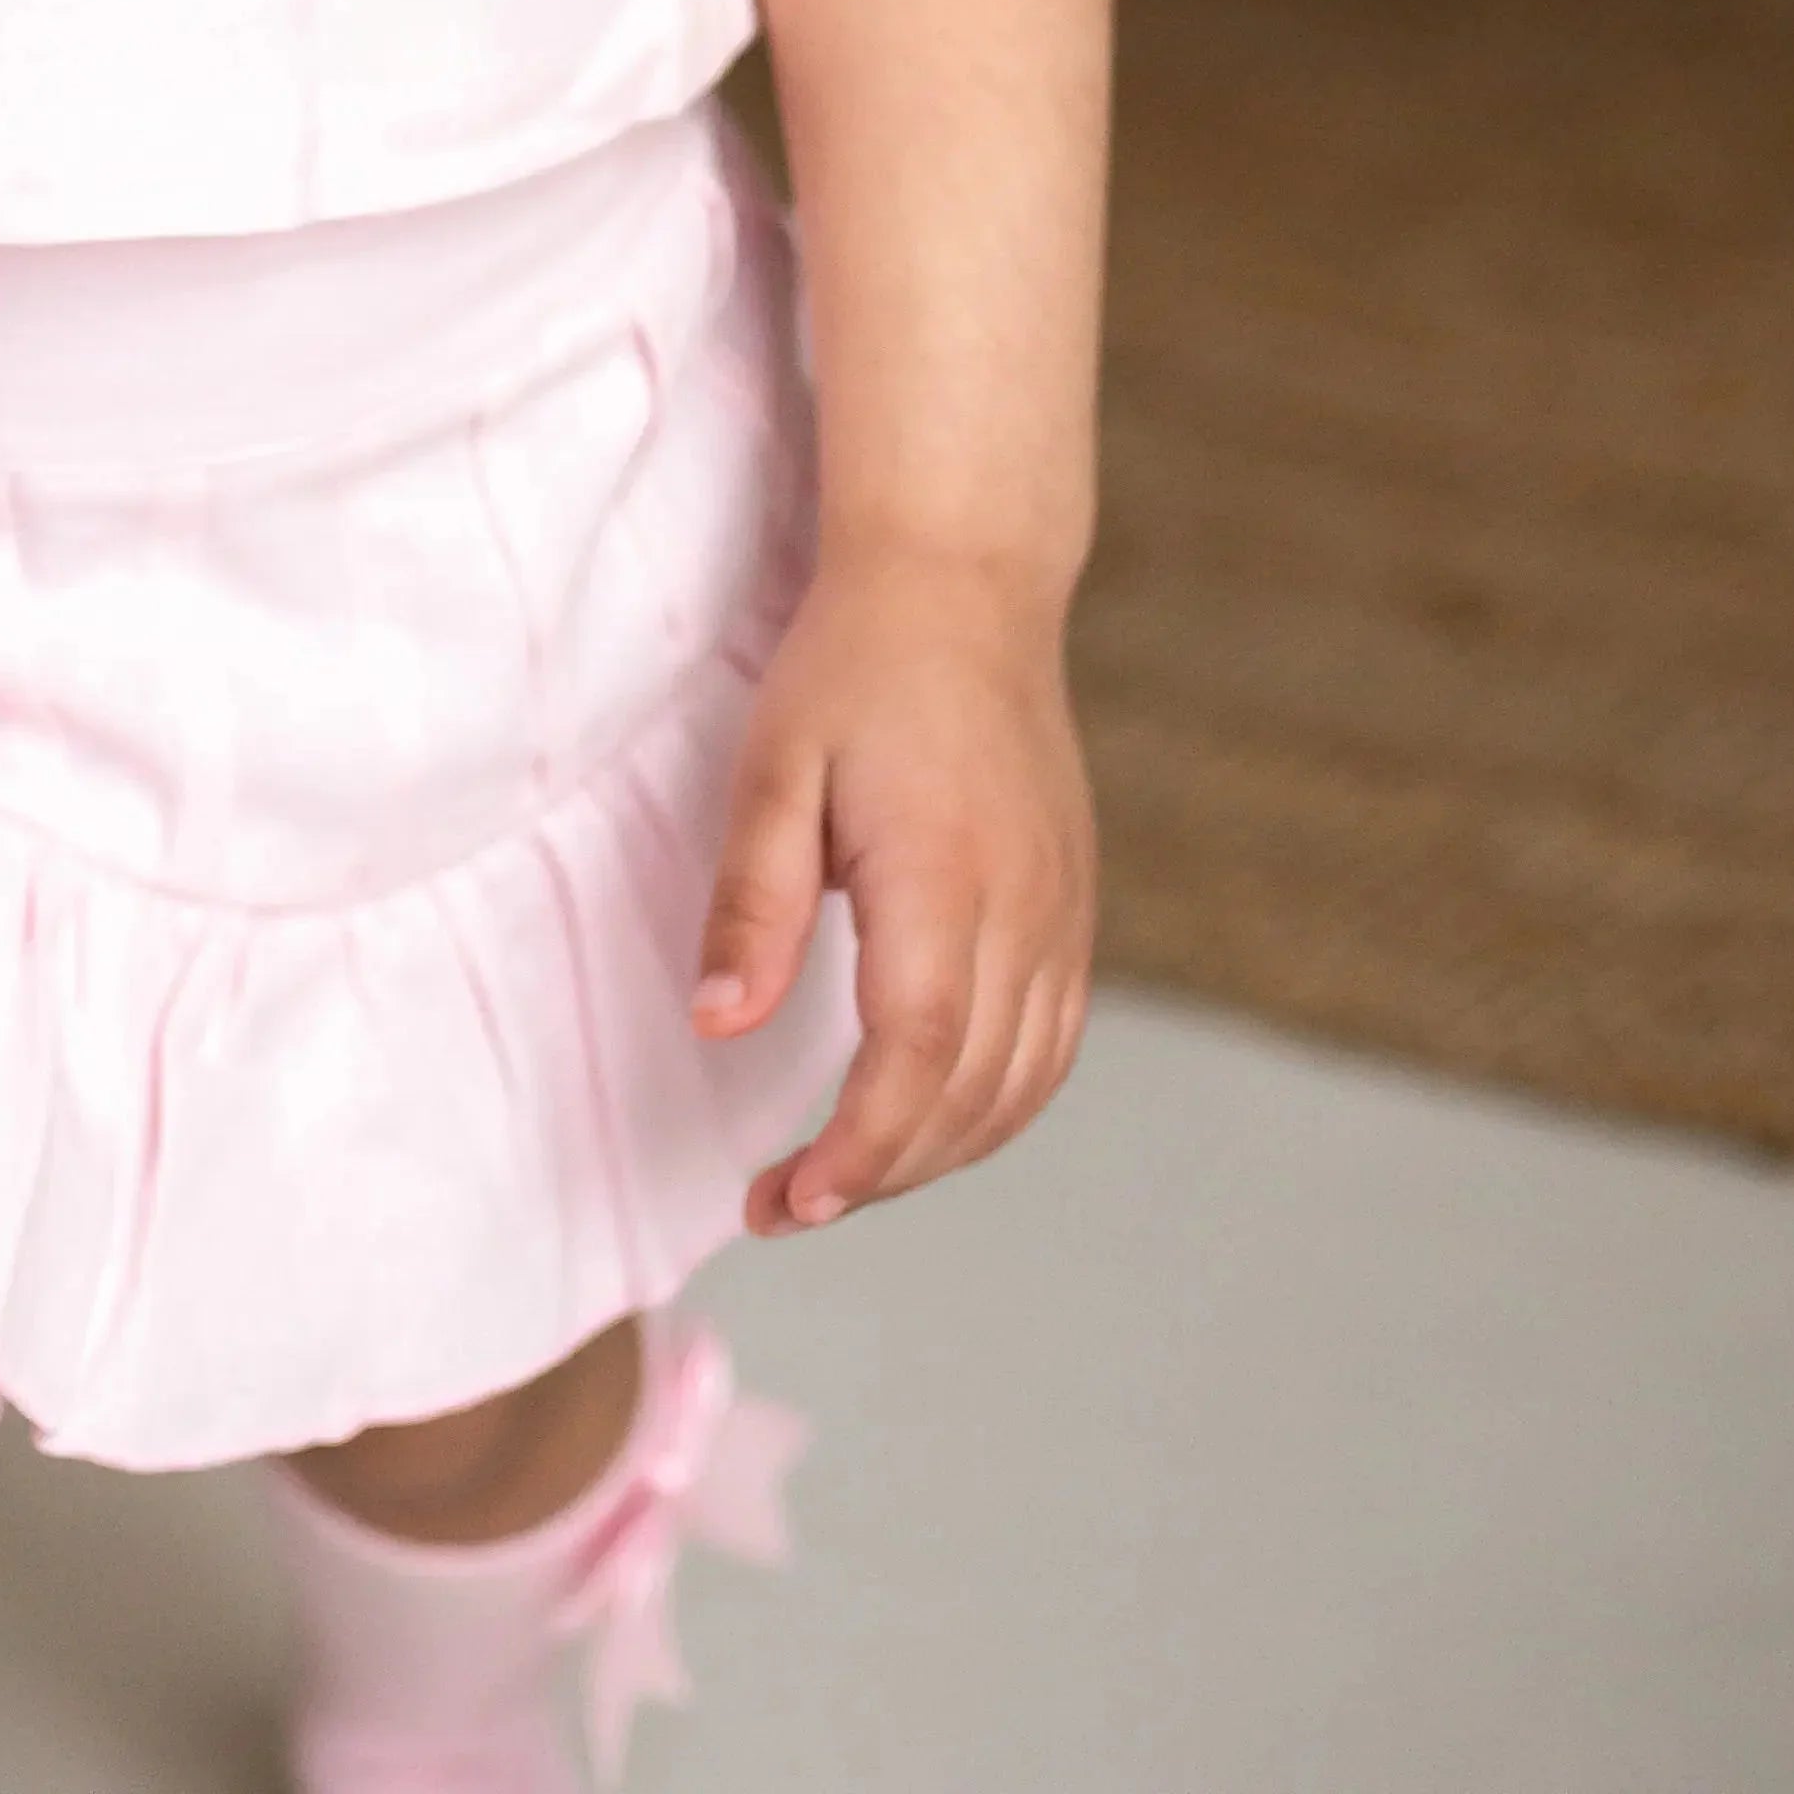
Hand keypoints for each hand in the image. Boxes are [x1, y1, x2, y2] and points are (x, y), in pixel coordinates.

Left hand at [687, 546, 1095, 1233]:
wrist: (966, 586)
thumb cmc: (855, 668)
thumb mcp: (774, 768)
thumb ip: (752, 903)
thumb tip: (718, 1027)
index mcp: (944, 875)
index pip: (914, 1056)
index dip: (858, 1150)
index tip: (786, 1203)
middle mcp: (1024, 907)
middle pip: (968, 1094)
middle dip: (878, 1174)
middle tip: (781, 1207)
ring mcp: (1064, 912)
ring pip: (1020, 1087)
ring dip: (936, 1153)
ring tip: (842, 1176)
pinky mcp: (1076, 909)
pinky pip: (1052, 1046)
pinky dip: (993, 1108)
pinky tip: (928, 1119)